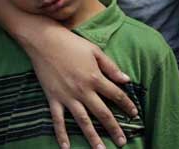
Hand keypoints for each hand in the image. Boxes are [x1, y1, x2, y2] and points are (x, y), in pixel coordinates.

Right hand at [21, 26, 135, 147]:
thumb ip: (111, 67)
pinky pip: (58, 120)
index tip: (135, 115)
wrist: (44, 41)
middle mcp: (83, 90)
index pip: (116, 95)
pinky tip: (66, 147)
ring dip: (92, 137)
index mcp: (95, 78)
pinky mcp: (53, 98)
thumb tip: (126, 79)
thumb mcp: (94, 51)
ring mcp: (67, 96)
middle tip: (122, 142)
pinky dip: (61, 134)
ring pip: (83, 121)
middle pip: (102, 113)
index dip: (127, 105)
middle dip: (114, 129)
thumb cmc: (70, 43)